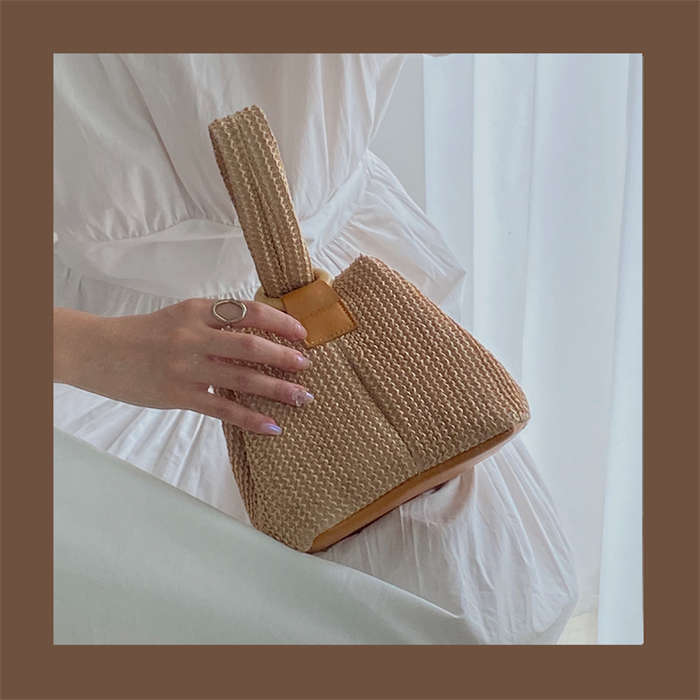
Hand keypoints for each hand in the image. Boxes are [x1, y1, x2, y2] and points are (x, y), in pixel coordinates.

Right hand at [54, 299, 312, 434]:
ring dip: (276, 389)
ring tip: (302, 398)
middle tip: (307, 365)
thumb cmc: (145, 335)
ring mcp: (187, 367)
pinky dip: (250, 419)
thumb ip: (214, 325)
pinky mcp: (179, 395)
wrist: (100, 352)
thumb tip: (259, 339)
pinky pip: (223, 410)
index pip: (247, 311)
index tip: (302, 333)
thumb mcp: (180, 318)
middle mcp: (194, 336)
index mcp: (197, 310)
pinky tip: (272, 426)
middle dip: (284, 356)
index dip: (279, 321)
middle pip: (250, 345)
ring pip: (241, 378)